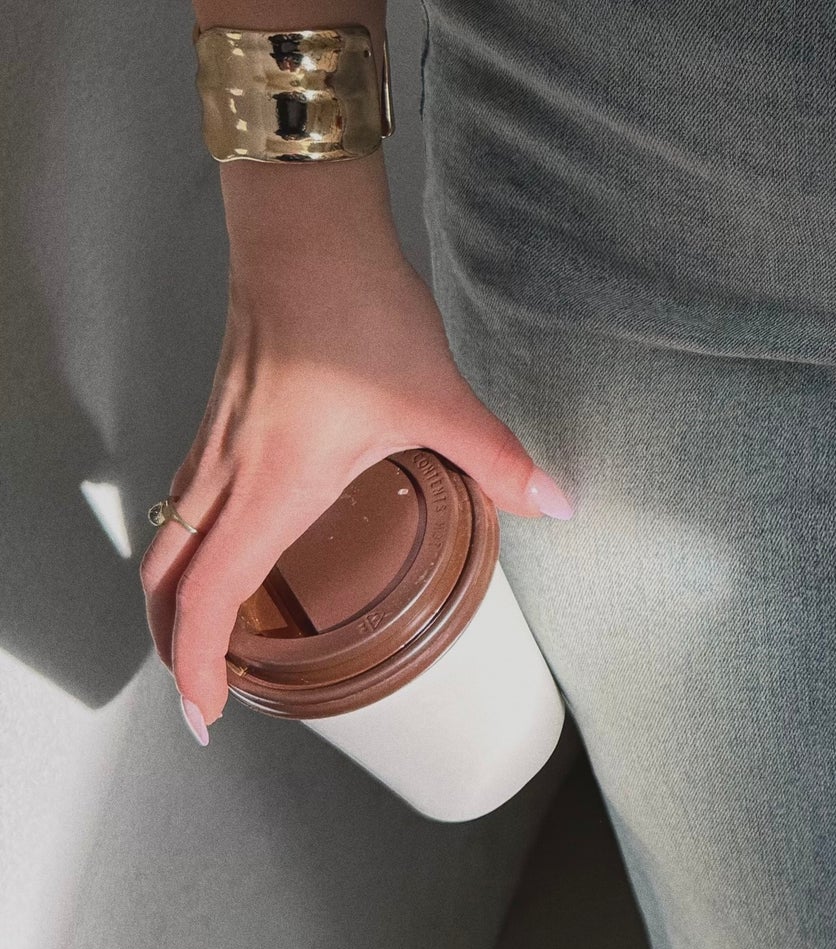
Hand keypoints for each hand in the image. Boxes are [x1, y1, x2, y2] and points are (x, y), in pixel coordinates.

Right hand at [141, 160, 570, 740]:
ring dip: (178, 599)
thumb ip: (496, 459)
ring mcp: (215, 444)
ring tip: (212, 640)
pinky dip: (191, 546)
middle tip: (205, 697)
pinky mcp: (222, 417)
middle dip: (177, 651)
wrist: (304, 232)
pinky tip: (233, 549)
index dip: (199, 668)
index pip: (207, 600)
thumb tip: (555, 503)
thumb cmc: (353, 311)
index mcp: (268, 490)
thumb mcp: (435, 396)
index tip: (210, 716)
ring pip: (168, 541)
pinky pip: (185, 502)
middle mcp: (225, 476)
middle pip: (167, 584)